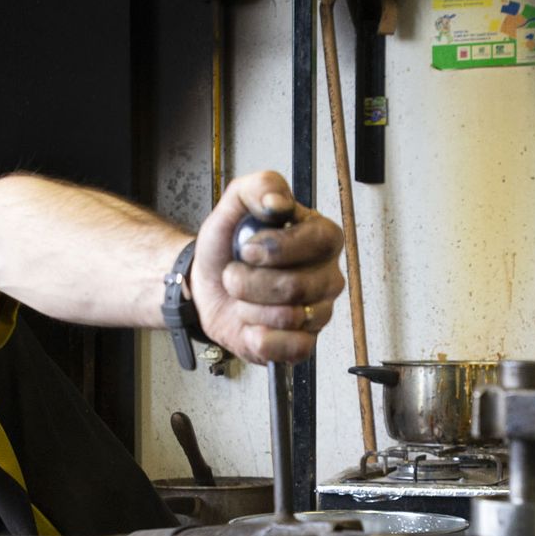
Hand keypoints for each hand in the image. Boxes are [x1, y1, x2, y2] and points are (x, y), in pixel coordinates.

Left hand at [192, 170, 345, 363]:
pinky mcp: (305, 344)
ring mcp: (319, 312)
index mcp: (321, 238)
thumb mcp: (235, 205)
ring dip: (248, 308)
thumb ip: (259, 188)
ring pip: (287, 317)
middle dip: (249, 282)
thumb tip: (278, 202)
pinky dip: (259, 337)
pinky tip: (251, 324)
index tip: (246, 249)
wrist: (207, 286)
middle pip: (296, 286)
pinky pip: (290, 348)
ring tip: (242, 298)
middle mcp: (327, 276)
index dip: (275, 248)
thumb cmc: (228, 248)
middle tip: (234, 275)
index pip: (316, 242)